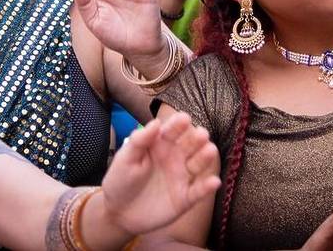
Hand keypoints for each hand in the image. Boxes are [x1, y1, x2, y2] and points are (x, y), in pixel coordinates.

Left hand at [100, 111, 219, 234]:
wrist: (118, 212)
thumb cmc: (120, 180)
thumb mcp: (125, 158)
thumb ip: (139, 140)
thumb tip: (156, 122)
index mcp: (161, 145)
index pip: (172, 131)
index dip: (178, 124)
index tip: (184, 118)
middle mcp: (175, 158)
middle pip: (190, 144)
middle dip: (197, 138)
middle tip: (202, 134)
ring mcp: (182, 177)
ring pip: (198, 164)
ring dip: (205, 157)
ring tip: (210, 150)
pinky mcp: (185, 198)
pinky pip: (198, 191)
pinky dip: (207, 187)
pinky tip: (214, 181)